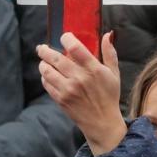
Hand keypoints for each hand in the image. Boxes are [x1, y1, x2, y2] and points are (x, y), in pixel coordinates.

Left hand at [38, 32, 125, 155]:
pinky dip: (44, 77)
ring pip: (47, 71)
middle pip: (55, 58)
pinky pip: (47, 84)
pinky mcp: (61, 99)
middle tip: (42, 47)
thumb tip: (108, 34)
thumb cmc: (109, 96)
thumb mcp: (114, 73)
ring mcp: (68, 90)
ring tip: (43, 61)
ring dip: (43, 63)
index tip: (64, 37)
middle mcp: (79, 78)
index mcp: (93, 69)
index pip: (75, 48)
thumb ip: (109, 52)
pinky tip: (47, 75)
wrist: (102, 122)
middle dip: (45, 50)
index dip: (66, 39)